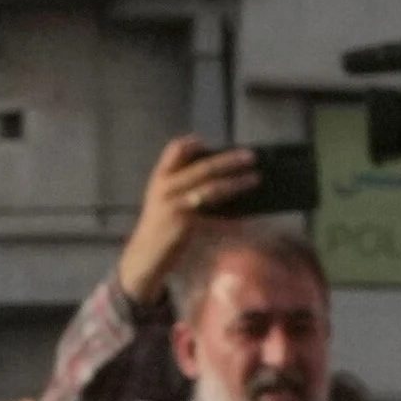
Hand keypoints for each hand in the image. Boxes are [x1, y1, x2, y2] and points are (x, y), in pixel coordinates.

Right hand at [118, 132, 264, 313]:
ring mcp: (174, 204)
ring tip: (255, 179)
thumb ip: (183, 186)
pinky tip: (245, 211)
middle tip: (251, 156)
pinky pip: (213, 213)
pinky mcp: (184, 222)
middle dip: (230, 160)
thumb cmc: (160, 228)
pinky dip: (231, 212)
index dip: (193, 143)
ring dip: (237, 182)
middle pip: (203, 166)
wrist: (144, 258)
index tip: (210, 143)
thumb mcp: (164, 201)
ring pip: (212, 187)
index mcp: (160, 178)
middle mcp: (166, 187)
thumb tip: (221, 176)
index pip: (175, 149)